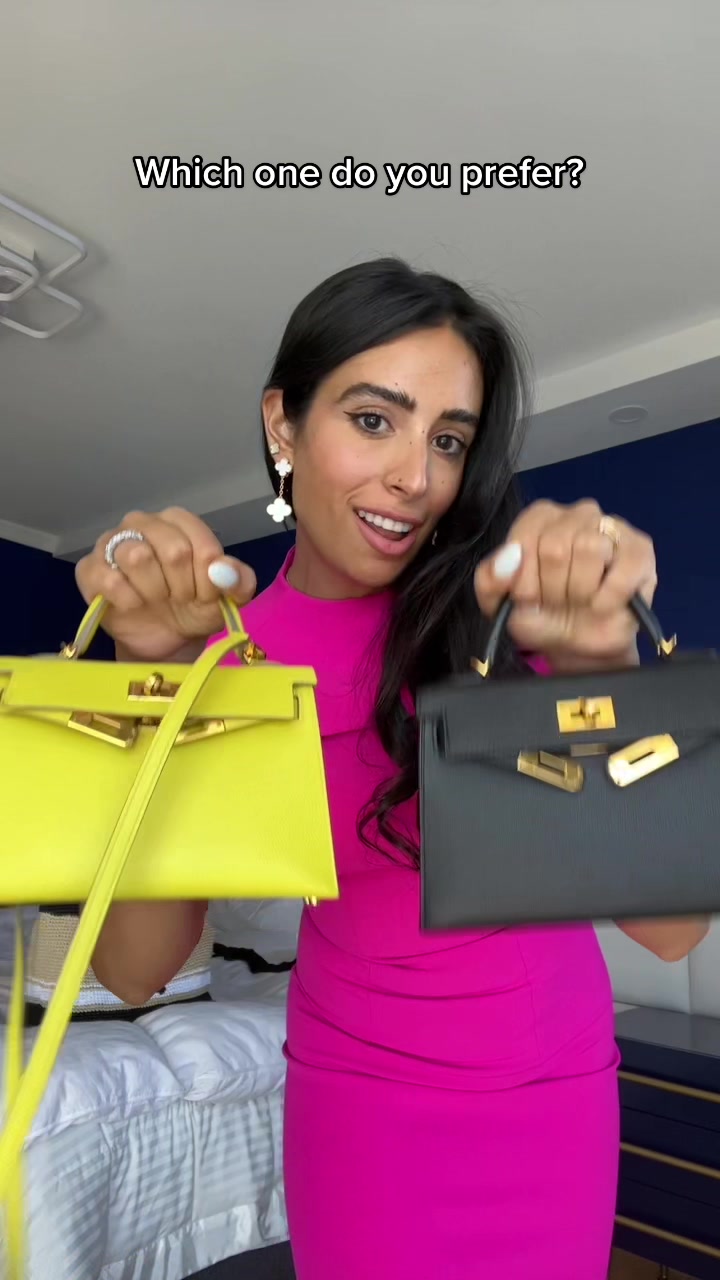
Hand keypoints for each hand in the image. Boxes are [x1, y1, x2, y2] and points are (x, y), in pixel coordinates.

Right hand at [75, 509, 255, 660]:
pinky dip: (127, 599)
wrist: (162, 637)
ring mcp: (111, 542)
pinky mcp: (89, 569)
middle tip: (180, 600)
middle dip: (183, 587)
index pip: (201, 543)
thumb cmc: (194, 607)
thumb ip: (238, 580)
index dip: (207, 577)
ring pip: (138, 557)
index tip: (206, 595)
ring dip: (155, 591)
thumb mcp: (226, 598)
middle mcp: (143, 523)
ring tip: (156, 601)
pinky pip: (109, 578)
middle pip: (173, 550)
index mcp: (178, 521)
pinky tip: (133, 606)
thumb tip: (226, 571)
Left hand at [474, 499, 656, 668]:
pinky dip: (608, 598)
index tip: (528, 596)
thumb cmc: (539, 614)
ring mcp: (612, 528)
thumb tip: (510, 558)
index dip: (524, 576)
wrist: (576, 645)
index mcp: (541, 518)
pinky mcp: (640, 551)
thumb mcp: (500, 603)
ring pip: (590, 548)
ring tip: (581, 602)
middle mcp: (577, 514)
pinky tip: (603, 606)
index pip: (526, 534)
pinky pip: (623, 570)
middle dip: (551, 588)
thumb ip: (490, 579)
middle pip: (556, 544)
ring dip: (580, 591)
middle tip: (557, 602)